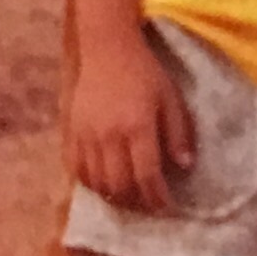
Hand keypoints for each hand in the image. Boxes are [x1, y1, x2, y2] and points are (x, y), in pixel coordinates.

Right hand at [65, 27, 190, 211]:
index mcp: (137, 126)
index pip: (147, 174)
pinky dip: (91, 184)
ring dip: (114, 196)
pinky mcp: (71, 133)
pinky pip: (76, 170)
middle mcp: (109, 135)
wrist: (107, 49)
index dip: (157, 197)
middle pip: (120, 185)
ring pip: (97, 182)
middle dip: (137, 202)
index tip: (166, 206)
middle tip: (148, 204)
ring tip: (129, 197)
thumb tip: (185, 166)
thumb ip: (178, 133)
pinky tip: (104, 184)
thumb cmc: (145, 72)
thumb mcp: (170, 98)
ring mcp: (86, 136)